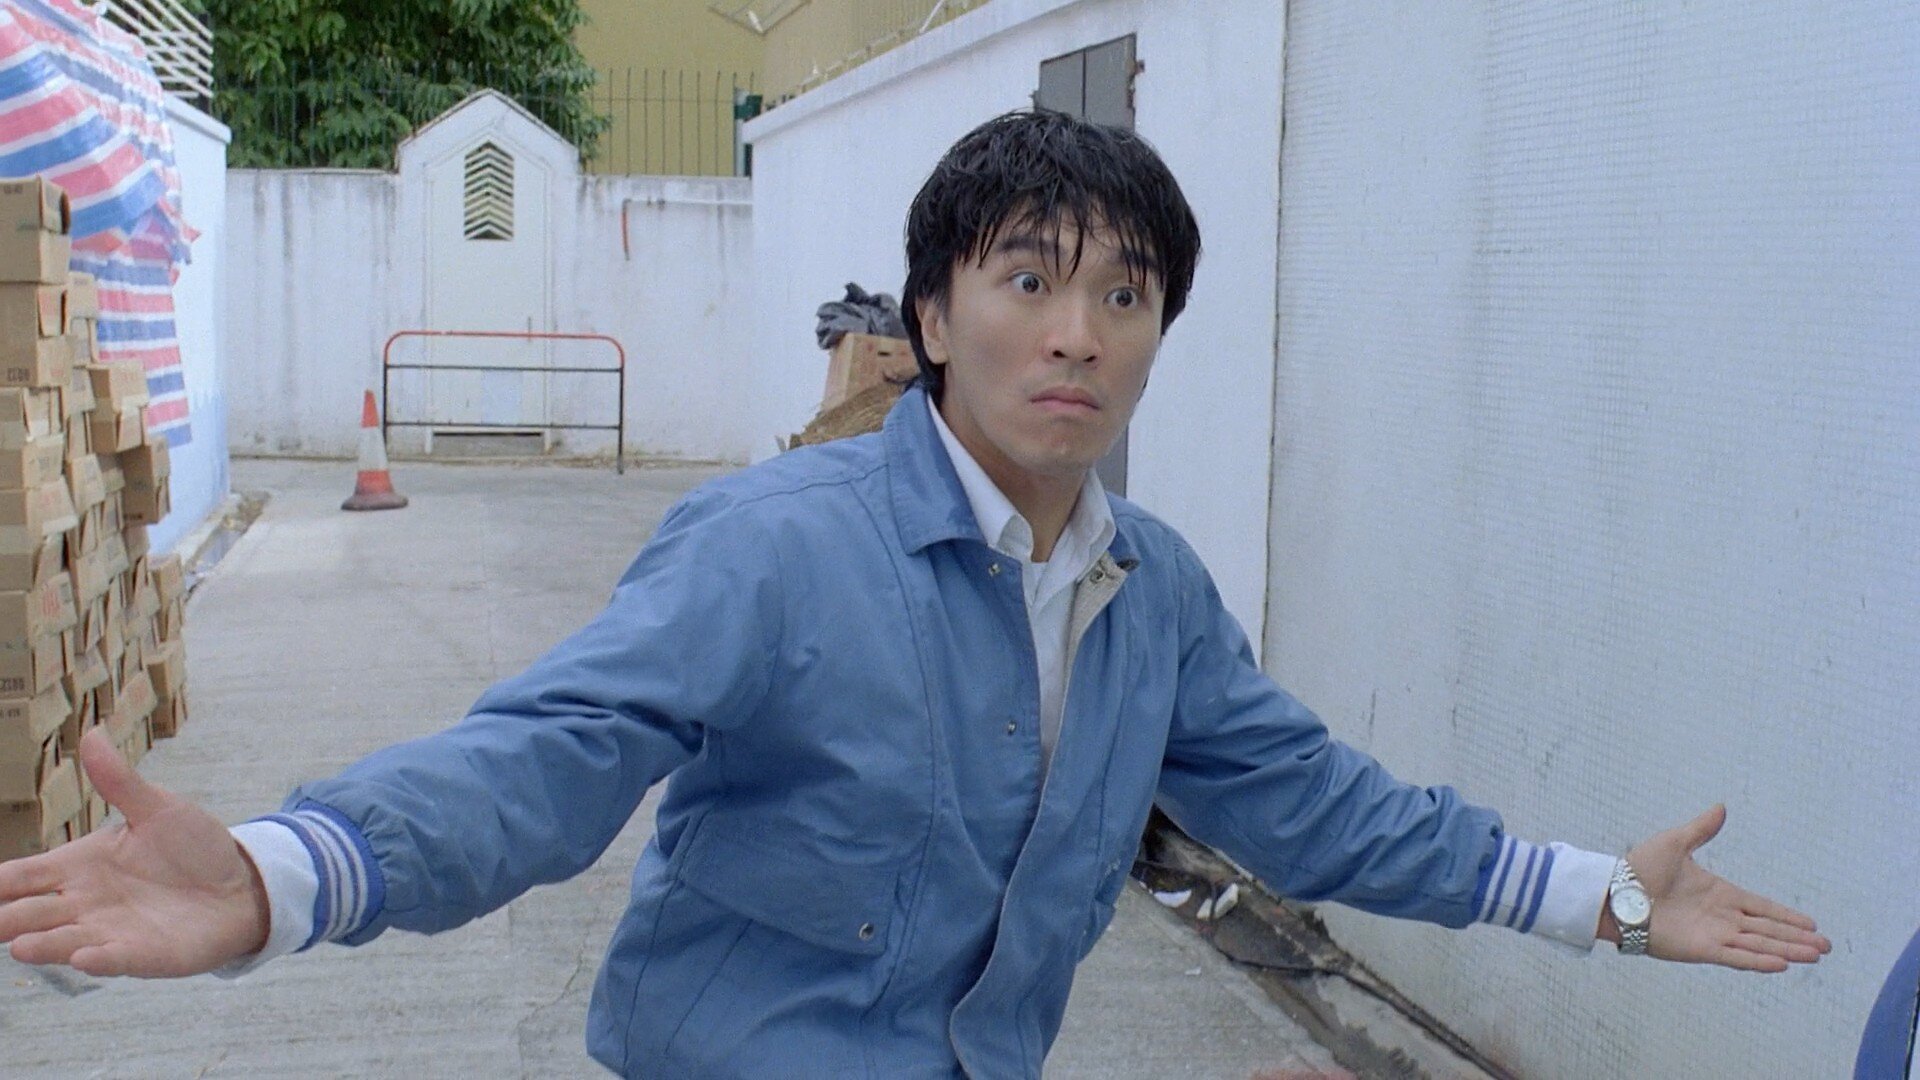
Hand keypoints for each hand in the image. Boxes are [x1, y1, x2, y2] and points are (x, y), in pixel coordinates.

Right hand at [0, 729, 270, 977]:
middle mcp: (83, 903)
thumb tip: (91, 735)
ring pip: (61, 941)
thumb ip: (120, 782)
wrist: (241, 885)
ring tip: (21, 945)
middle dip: (5, 919)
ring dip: (43, 944)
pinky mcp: (142, 954)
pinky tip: (85, 957)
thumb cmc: (193, 848)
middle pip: (28, 913)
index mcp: (77, 866)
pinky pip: (114, 959)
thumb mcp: (158, 809)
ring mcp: (109, 932)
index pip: (20, 876)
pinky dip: (99, 959)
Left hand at [1602, 804, 1830, 972]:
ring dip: (1786, 950)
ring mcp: (1713, 934)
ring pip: (1758, 944)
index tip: (1811, 923)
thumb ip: (1701, 829)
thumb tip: (1721, 807)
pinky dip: (1758, 960)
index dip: (1785, 916)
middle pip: (1767, 929)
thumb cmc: (1639, 868)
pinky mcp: (1701, 949)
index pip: (1761, 907)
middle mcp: (1721, 917)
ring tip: (1814, 956)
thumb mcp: (1674, 842)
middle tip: (1824, 946)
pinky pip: (1736, 956)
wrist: (1614, 892)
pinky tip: (1781, 964)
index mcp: (1719, 894)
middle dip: (1796, 938)